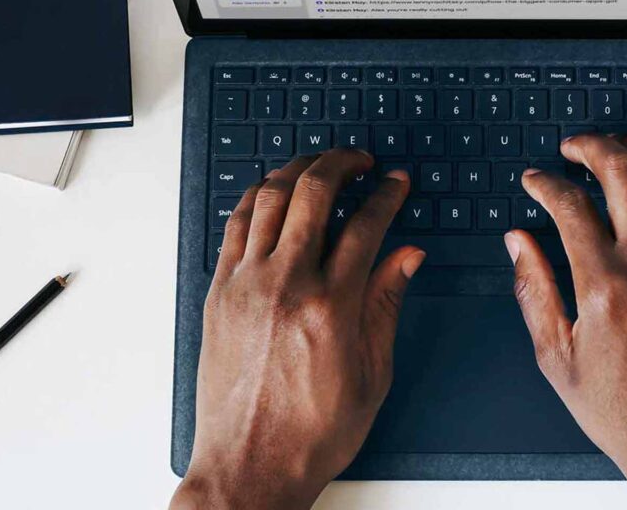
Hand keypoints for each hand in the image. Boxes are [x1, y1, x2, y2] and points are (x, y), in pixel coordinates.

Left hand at [170, 151, 424, 509]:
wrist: (249, 466)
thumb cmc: (311, 432)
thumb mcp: (372, 373)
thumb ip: (387, 303)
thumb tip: (407, 256)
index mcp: (332, 307)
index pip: (366, 225)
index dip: (386, 194)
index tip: (395, 183)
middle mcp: (286, 285)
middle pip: (313, 192)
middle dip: (342, 162)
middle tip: (359, 159)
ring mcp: (245, 285)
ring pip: (269, 197)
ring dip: (297, 169)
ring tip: (318, 164)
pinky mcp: (219, 293)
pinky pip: (235, 225)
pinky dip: (257, 198)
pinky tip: (273, 194)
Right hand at [506, 134, 626, 509]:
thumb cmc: (626, 408)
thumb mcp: (557, 356)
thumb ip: (533, 290)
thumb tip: (518, 241)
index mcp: (604, 283)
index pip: (568, 203)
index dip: (544, 182)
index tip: (535, 181)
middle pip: (619, 168)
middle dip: (588, 145)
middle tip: (571, 148)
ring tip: (612, 148)